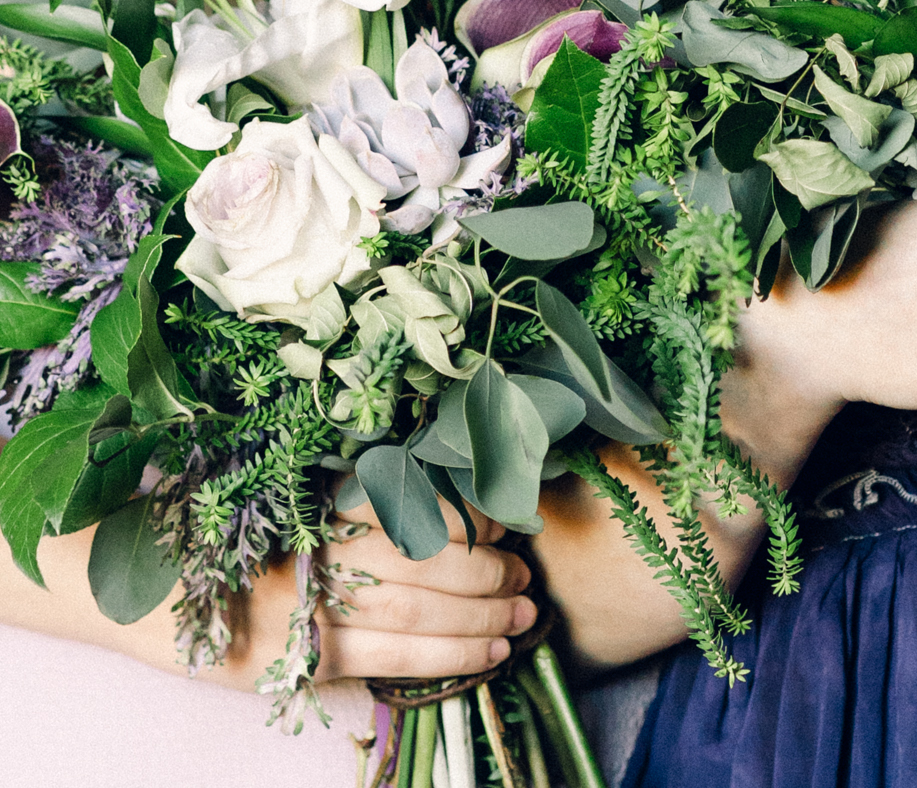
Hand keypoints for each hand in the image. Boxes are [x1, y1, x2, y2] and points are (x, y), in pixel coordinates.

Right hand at [215, 499, 535, 686]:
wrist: (150, 593)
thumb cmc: (229, 540)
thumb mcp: (289, 500)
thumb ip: (354, 502)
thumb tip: (439, 505)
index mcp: (326, 505)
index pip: (415, 506)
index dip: (467, 516)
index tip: (503, 522)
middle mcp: (327, 552)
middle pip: (428, 560)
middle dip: (486, 570)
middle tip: (525, 574)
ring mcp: (318, 607)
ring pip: (420, 610)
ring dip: (482, 615)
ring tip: (523, 616)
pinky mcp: (309, 657)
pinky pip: (394, 657)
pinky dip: (448, 655)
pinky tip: (488, 654)